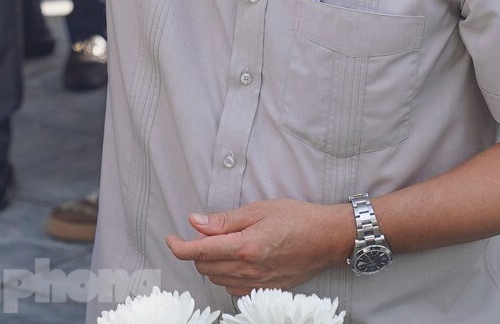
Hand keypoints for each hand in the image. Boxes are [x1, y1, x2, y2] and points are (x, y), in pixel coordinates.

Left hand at [164, 200, 353, 297]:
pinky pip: (233, 288)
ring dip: (211, 264)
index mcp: (245, 247)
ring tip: (222, 245)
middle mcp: (249, 269)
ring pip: (217, 279)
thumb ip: (224, 220)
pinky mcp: (265, 290)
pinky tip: (235, 261)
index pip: (199, 252)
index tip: (171, 239)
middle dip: (196, 251)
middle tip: (204, 235)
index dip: (178, 247)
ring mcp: (257, 283)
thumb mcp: (259, 210)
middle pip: (204, 267)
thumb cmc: (297, 219)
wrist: (328, 239)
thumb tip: (195, 222)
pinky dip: (226, 275)